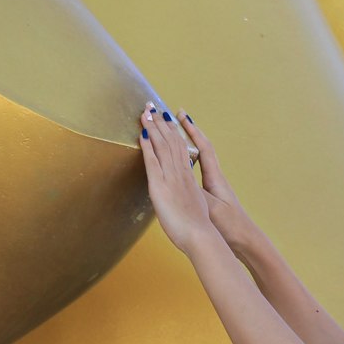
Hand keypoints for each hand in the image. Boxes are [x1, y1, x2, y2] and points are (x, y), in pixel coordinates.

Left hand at [138, 103, 211, 252]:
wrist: (202, 237)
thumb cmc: (199, 229)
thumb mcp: (194, 208)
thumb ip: (186, 199)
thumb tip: (180, 199)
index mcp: (189, 178)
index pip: (181, 148)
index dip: (173, 131)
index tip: (166, 117)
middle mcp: (181, 174)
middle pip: (171, 141)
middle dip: (161, 122)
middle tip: (152, 106)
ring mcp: (172, 179)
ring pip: (162, 146)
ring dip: (153, 128)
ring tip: (145, 112)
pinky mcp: (161, 187)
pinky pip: (153, 161)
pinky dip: (147, 146)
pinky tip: (142, 134)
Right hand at [175, 108, 254, 252]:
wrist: (244, 241)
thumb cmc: (229, 225)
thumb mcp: (211, 207)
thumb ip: (197, 191)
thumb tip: (183, 176)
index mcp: (215, 178)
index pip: (204, 148)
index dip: (192, 131)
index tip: (181, 116)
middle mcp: (216, 178)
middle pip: (203, 148)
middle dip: (190, 131)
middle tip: (176, 116)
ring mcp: (215, 187)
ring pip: (200, 159)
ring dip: (189, 144)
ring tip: (176, 132)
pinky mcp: (213, 197)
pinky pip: (199, 172)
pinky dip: (190, 162)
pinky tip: (182, 163)